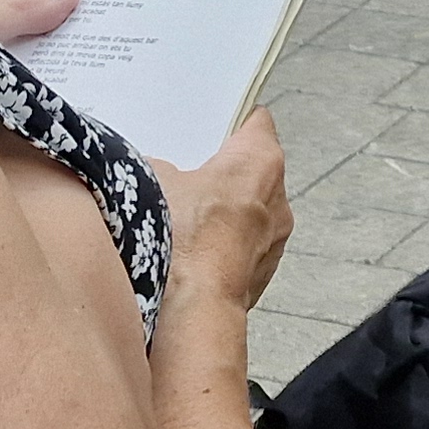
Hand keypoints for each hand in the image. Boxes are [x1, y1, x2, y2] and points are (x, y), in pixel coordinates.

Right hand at [151, 107, 295, 311]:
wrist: (189, 309)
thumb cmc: (179, 242)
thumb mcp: (150, 182)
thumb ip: (158, 165)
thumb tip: (154, 169)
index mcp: (260, 160)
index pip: (255, 121)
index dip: (230, 119)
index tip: (211, 123)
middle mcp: (278, 195)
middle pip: (252, 168)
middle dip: (220, 170)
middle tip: (186, 173)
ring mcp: (275, 237)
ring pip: (249, 210)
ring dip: (223, 211)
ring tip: (183, 218)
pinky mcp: (264, 270)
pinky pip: (245, 245)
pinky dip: (224, 244)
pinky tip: (191, 251)